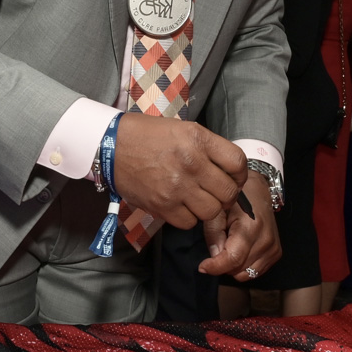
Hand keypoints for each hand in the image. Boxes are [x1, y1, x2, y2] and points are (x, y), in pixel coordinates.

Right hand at [113, 114, 247, 228]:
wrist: (112, 146)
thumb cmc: (148, 135)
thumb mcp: (183, 129)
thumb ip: (208, 148)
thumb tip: (229, 170)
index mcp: (198, 139)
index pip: (238, 163)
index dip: (239, 174)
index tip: (233, 177)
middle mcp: (191, 163)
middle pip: (228, 192)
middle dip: (226, 195)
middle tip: (215, 192)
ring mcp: (177, 187)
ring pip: (212, 211)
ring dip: (208, 208)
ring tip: (196, 198)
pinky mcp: (163, 205)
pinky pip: (189, 222)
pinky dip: (188, 217)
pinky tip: (180, 205)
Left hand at [197, 170, 281, 279]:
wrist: (259, 192)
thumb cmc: (237, 199)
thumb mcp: (218, 210)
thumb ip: (214, 233)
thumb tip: (214, 257)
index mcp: (251, 227)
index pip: (233, 259)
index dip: (215, 267)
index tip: (202, 267)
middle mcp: (266, 240)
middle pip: (238, 269)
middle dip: (223, 263)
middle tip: (219, 244)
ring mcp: (273, 248)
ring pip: (246, 274)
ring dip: (234, 266)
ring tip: (230, 245)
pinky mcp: (276, 253)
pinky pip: (254, 272)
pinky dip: (244, 266)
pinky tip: (241, 249)